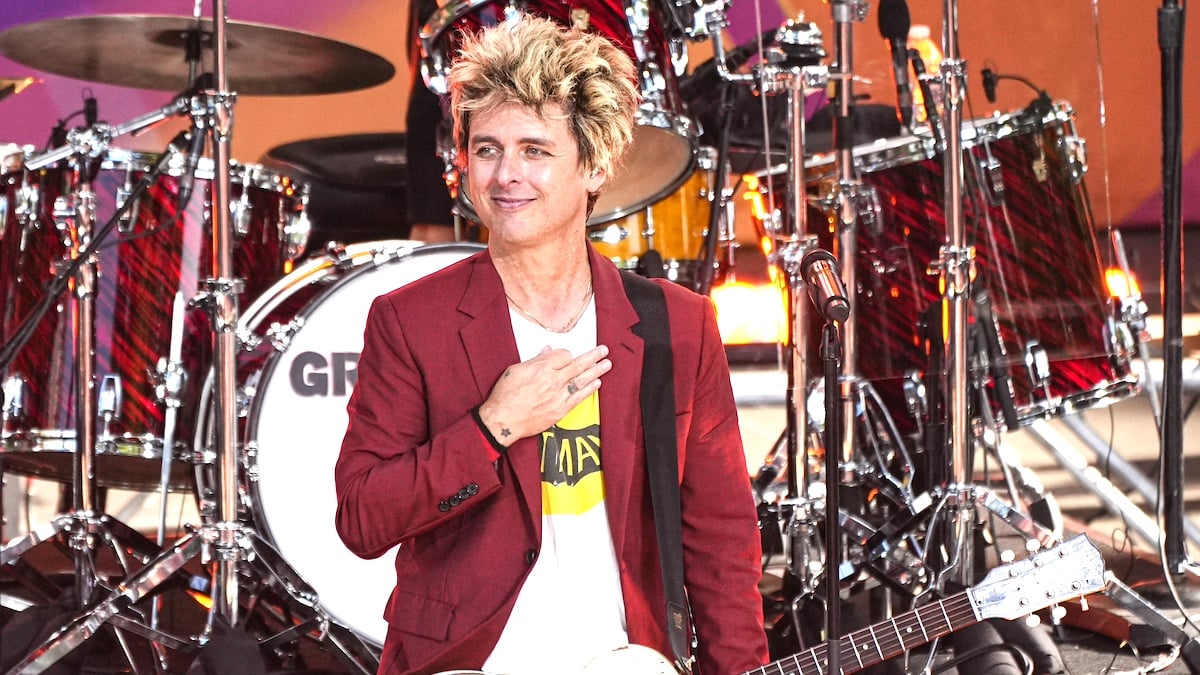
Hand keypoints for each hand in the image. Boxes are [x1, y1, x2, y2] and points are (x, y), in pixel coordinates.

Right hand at [477, 345, 610, 445]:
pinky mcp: (560, 410)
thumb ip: (534, 361)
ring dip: (596, 371)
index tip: (567, 355)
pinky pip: (579, 398)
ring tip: (607, 364)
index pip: (563, 355)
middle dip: (592, 356)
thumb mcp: (515, 371)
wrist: (503, 420)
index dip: (567, 354)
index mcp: (541, 368)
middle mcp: (553, 381)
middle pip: (577, 365)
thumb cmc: (505, 395)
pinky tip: (597, 383)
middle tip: (604, 350)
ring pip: (582, 380)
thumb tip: (547, 352)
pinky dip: (589, 389)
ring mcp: (558, 396)